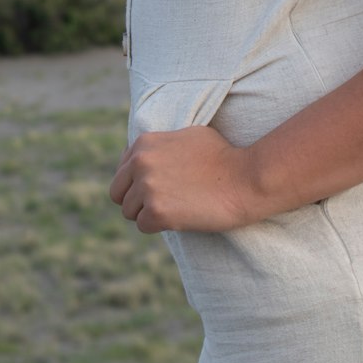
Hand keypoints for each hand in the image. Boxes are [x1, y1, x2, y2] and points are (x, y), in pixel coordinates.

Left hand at [109, 125, 258, 233]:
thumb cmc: (223, 156)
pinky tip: (181, 216)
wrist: (245, 179)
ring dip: (148, 214)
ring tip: (176, 208)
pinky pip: (144, 226)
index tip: (158, 187)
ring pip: (129, 212)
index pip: (122, 170)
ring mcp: (147, 187)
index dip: (137, 182)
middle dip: (135, 200)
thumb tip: (141, 155)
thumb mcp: (187, 136)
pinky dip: (160, 226)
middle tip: (162, 204)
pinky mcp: (156, 211)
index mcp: (144, 143)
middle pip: (117, 193)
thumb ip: (160, 146)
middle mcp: (140, 162)